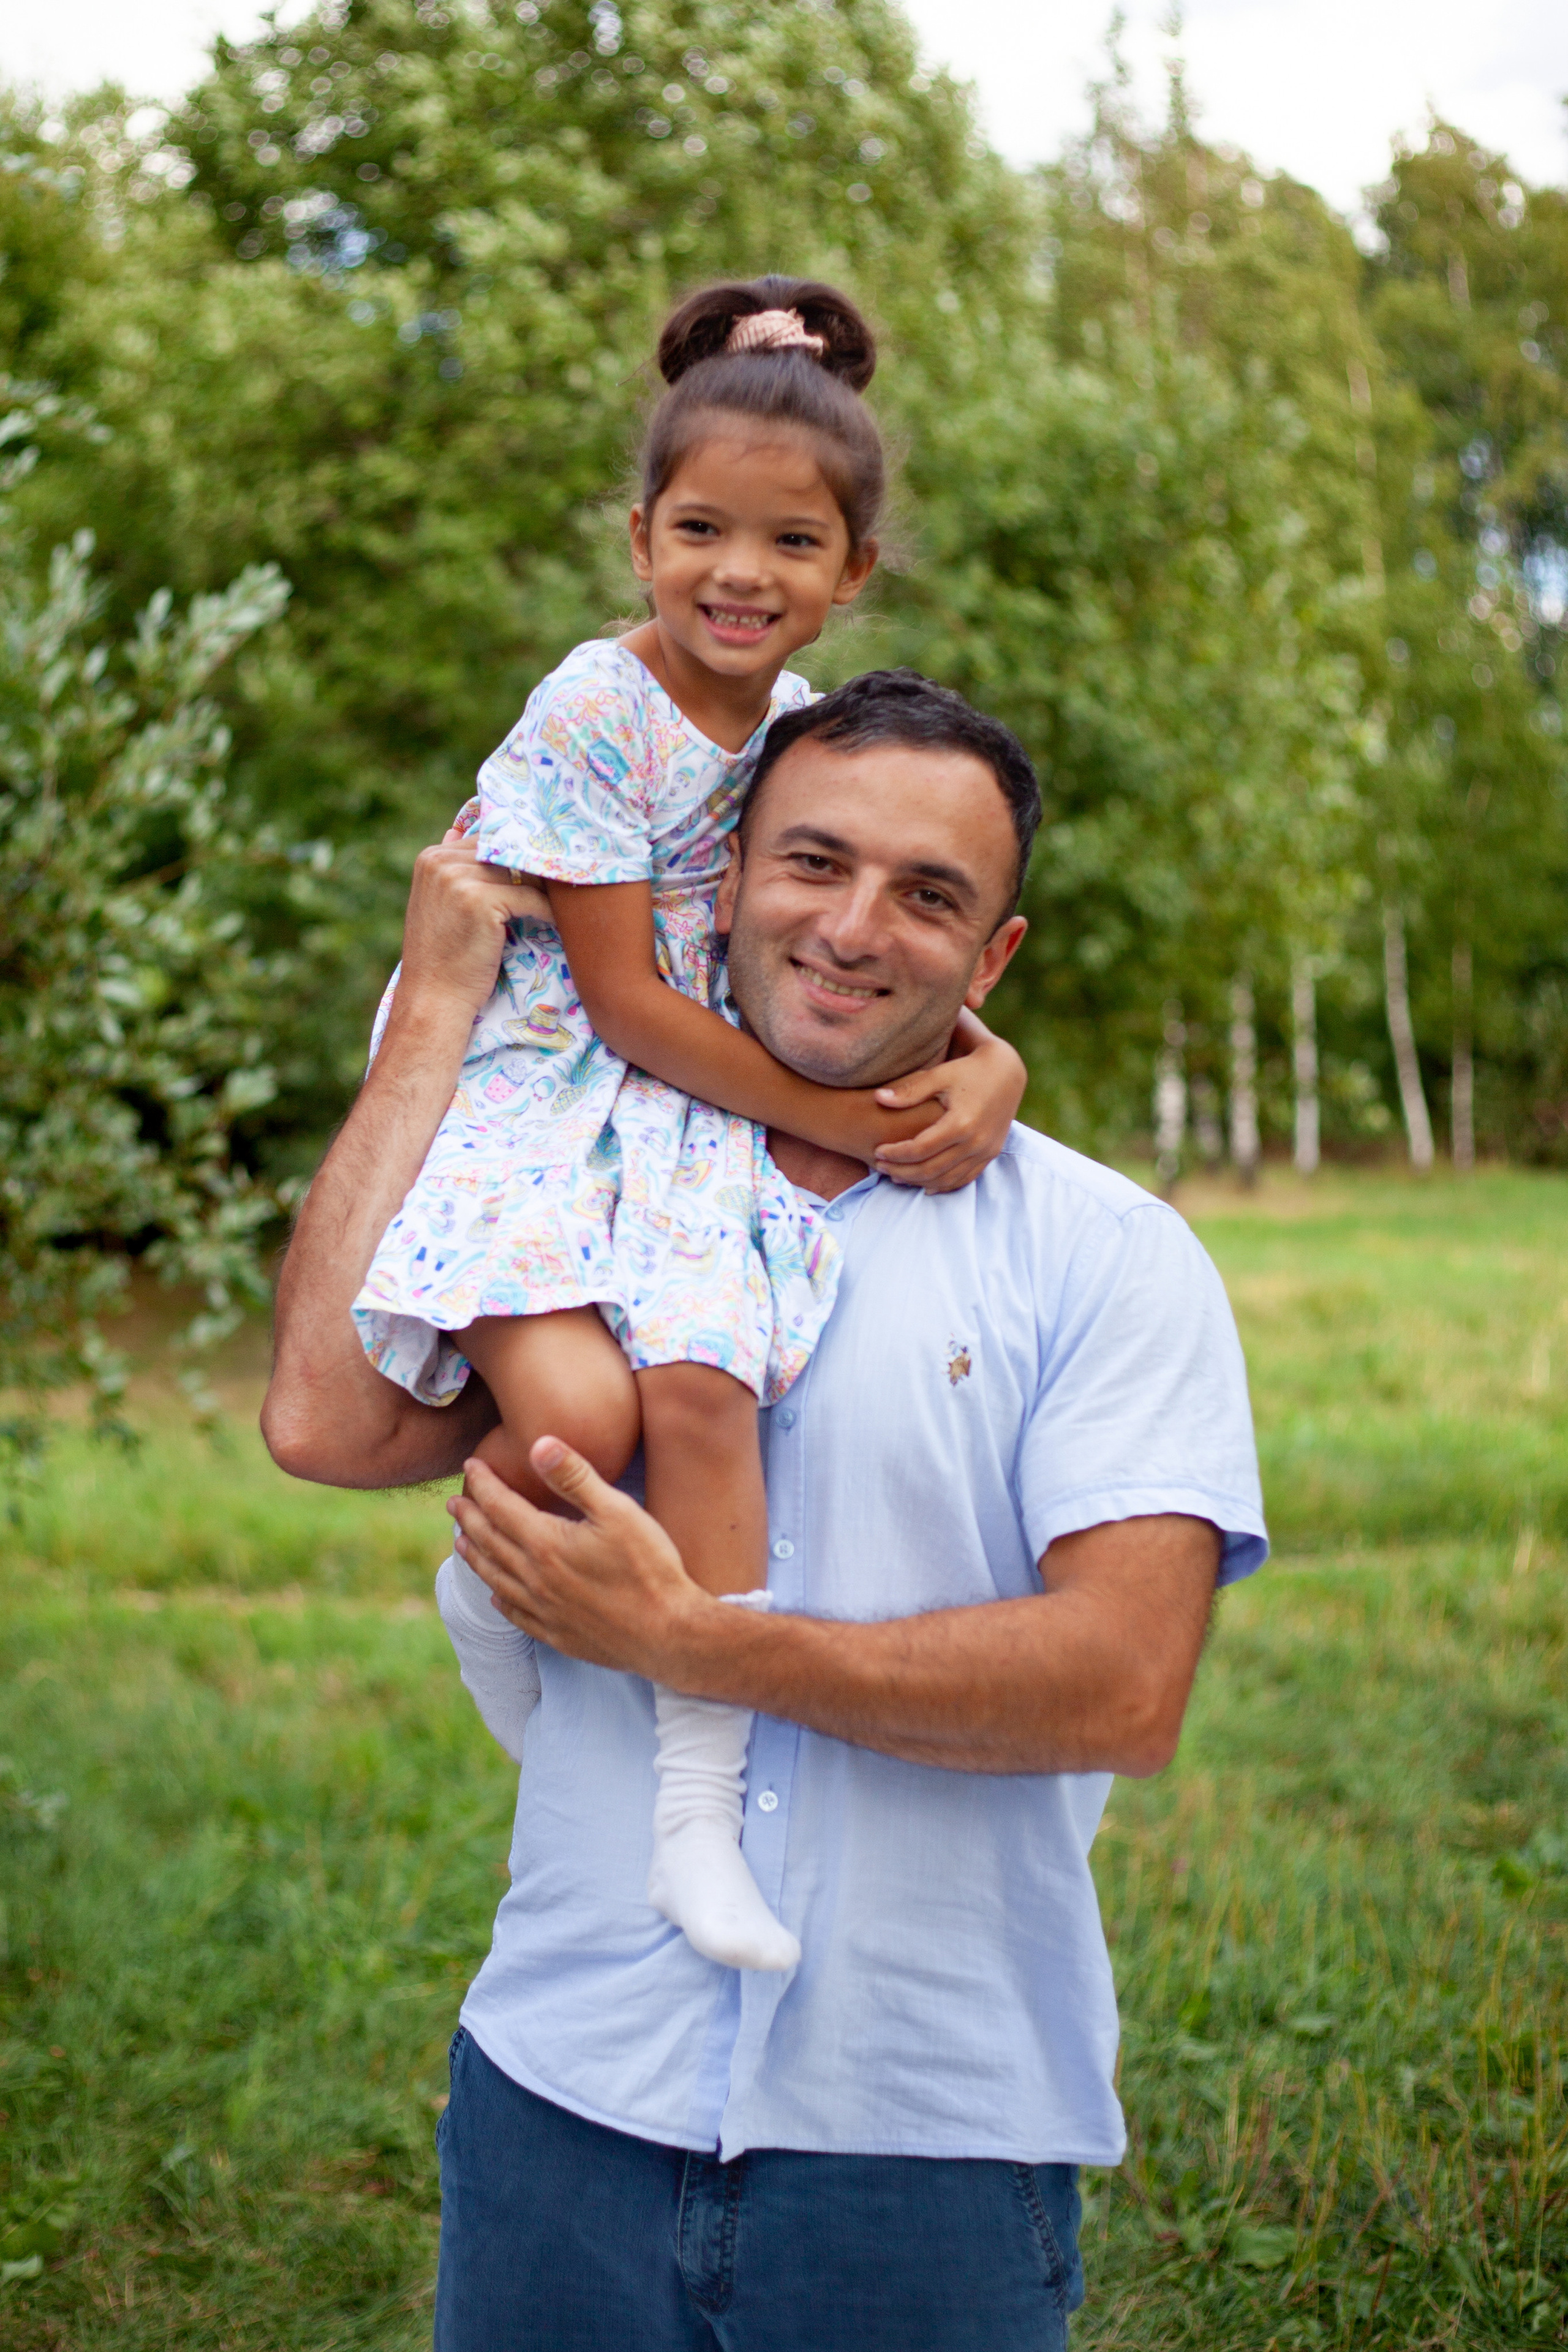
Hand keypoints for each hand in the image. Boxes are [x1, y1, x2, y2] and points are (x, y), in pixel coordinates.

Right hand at [394, 831, 553, 1026]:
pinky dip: (547, 911)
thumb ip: (458, 870)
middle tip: (562, 884)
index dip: (514, 856)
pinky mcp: (479, 899)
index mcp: (431, 857)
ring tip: (563, 904)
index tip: (541, 869)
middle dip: (532, 868)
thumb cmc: (444, 957)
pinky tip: (558, 924)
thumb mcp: (442, 904)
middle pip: (505, 851)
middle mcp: (441, 861)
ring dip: (544, 888)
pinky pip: (530, 897)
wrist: (435, 998)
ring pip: (520, 872)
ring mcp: (458, 878)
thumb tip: (475, 836)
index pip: (486, 839)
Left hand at [448, 1443, 711, 1678]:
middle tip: (454, 1503)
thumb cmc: (649, 1567)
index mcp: (546, 1544)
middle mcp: (535, 1578)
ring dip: (475, 1557)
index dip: (483, 1484)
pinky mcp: (558, 1634)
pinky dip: (500, 1600)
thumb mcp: (618, 1511)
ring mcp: (544, 1610)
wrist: (668, 1633)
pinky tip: (495, 1596)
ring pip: (496, 1578)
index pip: (500, 1506)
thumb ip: (575, 1477)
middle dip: (469, 1518)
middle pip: (490, 1541)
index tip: (471, 1466)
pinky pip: (516, 1615)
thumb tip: (538, 1444)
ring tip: (461, 1543)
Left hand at [871, 1020, 1026, 1191]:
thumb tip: (878, 1098)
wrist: (1007, 1071)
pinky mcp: (991, 1153)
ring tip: (896, 1176)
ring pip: (947, 1179)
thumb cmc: (969, 1069)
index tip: (877, 1151)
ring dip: (919, 1181)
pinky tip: (925, 1185)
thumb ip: (910, 1090)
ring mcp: (986, 1151)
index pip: (920, 1149)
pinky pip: (965, 1179)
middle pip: (931, 1169)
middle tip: (880, 1167)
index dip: (896, 1154)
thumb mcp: (940, 1075)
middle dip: (901, 1171)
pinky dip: (944, 1185)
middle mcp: (975, 1142)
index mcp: (960, 1123)